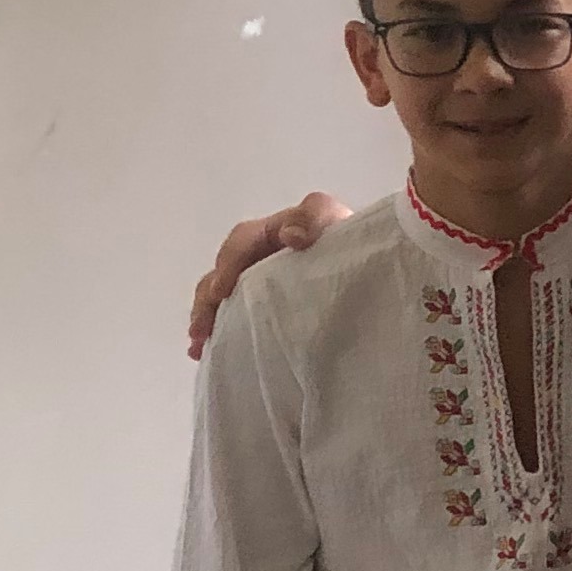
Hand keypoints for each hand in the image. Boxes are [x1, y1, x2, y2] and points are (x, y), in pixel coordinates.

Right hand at [187, 193, 350, 358]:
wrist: (374, 275)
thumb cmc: (353, 244)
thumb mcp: (338, 221)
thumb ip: (317, 218)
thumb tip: (292, 236)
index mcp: (275, 233)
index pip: (243, 241)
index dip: (229, 263)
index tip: (220, 292)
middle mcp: (261, 256)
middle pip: (224, 272)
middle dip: (207, 299)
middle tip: (200, 329)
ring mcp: (262, 282)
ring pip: (224, 296)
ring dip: (207, 317)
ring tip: (198, 345)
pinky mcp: (267, 306)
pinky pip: (237, 314)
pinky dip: (221, 330)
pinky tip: (210, 352)